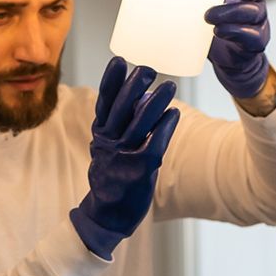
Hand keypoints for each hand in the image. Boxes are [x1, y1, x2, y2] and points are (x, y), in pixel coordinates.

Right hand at [68, 57, 180, 260]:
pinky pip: (154, 143)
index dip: (111, 81)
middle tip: (148, 68)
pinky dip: (164, 127)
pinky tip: (174, 114)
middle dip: (133, 86)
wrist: (107, 215)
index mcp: (101, 135)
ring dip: (155, 102)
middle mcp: (109, 143)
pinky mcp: (139, 170)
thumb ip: (118, 126)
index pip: (104, 102)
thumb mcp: (106, 149)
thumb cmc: (112, 177)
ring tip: (169, 86)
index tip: (119, 61)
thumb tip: (137, 99)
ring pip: (139, 123)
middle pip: (121, 108)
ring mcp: (124, 156)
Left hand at [203, 0, 271, 100]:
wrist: (229, 60)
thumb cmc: (215, 25)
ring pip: (251, 12)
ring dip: (228, 13)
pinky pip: (251, 35)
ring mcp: (258, 22)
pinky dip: (234, 32)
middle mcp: (254, 1)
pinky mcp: (256, 42)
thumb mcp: (204, 5)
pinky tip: (220, 31)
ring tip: (207, 16)